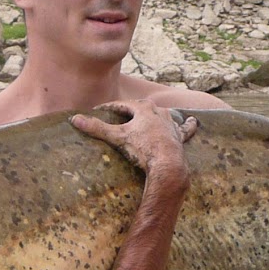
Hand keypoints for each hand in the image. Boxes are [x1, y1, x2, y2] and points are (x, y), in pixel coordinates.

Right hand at [71, 100, 197, 180]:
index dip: (109, 108)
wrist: (167, 164)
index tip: (99, 110)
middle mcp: (159, 113)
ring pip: (164, 114)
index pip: (122, 105)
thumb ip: (97, 128)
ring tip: (151, 115)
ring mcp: (170, 124)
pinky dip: (188, 125)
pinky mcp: (180, 137)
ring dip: (156, 114)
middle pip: (143, 106)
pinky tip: (193, 121)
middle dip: (132, 108)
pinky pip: (185, 128)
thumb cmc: (143, 149)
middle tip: (122, 113)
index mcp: (143, 109)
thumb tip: (74, 119)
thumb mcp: (117, 137)